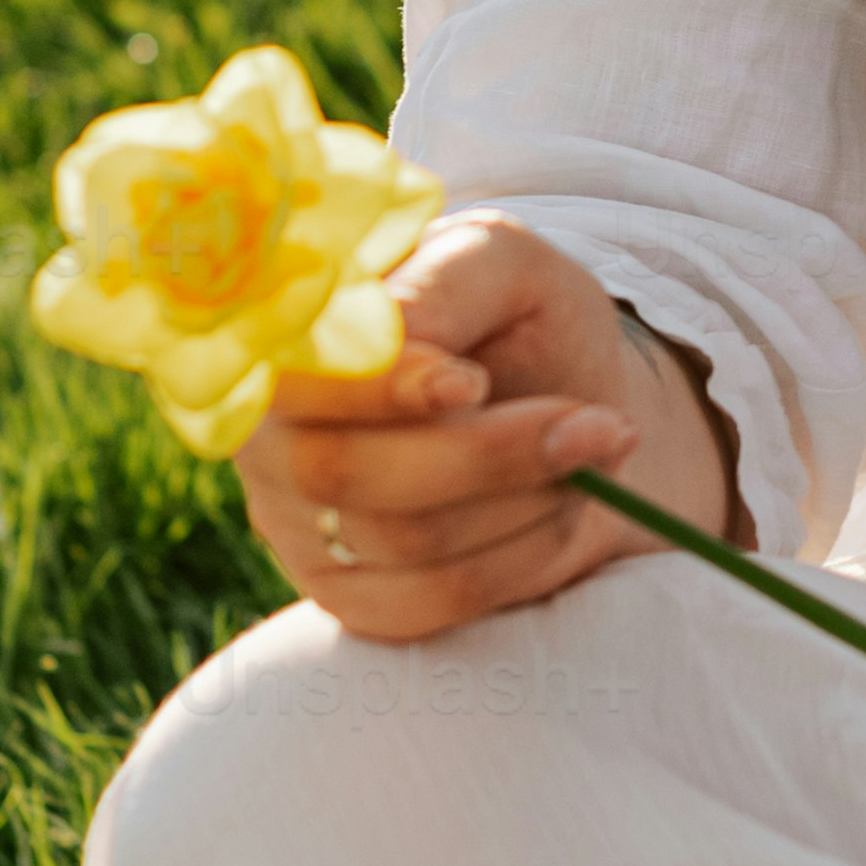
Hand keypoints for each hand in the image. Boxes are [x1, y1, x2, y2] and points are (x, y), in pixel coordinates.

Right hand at [237, 211, 732, 643]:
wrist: (570, 404)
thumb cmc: (523, 320)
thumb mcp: (502, 264)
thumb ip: (446, 282)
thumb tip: (396, 339)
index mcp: (286, 334)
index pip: (292, 377)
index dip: (376, 388)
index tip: (472, 383)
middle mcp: (267, 432)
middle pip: (340, 471)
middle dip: (486, 454)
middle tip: (598, 423)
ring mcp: (297, 522)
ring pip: (399, 540)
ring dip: (524, 499)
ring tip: (593, 449)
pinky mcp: (349, 595)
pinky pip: (430, 601)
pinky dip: (521, 557)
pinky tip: (566, 508)